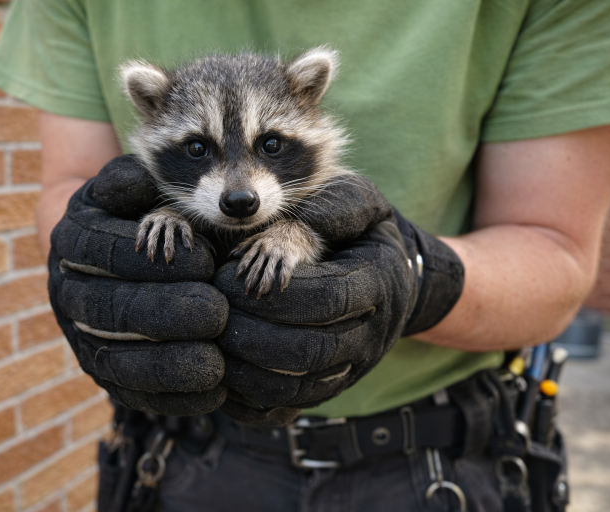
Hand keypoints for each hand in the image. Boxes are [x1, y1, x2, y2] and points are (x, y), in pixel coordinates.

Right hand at [48, 156, 229, 415]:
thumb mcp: (129, 186)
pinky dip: (170, 397)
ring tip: (215, 364)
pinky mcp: (103, 372)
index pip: (107, 252)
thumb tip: (139, 181)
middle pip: (112, 310)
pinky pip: (131, 392)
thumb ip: (134, 180)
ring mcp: (82, 337)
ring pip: (117, 359)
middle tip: (216, 314)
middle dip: (166, 314)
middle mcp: (69, 293)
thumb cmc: (133, 211)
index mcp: (73, 242)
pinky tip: (210, 392)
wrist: (104, 253)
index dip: (155, 260)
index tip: (204, 261)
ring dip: (167, 365)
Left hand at [213, 175, 464, 424]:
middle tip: (216, 315)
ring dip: (249, 370)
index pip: (328, 297)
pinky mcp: (332, 387)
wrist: (394, 278)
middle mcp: (372, 333)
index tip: (232, 279)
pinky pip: (290, 407)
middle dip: (256, 334)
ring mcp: (354, 367)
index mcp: (379, 283)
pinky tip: (224, 375)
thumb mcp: (361, 204)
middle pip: (312, 350)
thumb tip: (301, 221)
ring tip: (215, 343)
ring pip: (300, 387)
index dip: (276, 293)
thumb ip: (335, 206)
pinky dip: (252, 399)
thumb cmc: (364, 233)